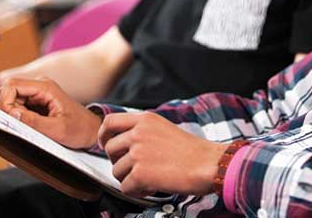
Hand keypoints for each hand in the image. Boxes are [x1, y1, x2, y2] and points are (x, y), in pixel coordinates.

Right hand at [0, 77, 101, 148]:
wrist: (92, 131)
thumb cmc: (80, 129)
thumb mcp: (58, 130)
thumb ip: (34, 122)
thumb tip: (12, 114)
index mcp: (45, 87)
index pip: (11, 85)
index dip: (5, 102)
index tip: (10, 120)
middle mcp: (39, 86)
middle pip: (9, 92)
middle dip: (8, 110)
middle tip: (20, 127)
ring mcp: (37, 94)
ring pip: (12, 101)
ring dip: (14, 115)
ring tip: (29, 129)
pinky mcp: (37, 103)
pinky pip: (18, 107)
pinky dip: (18, 118)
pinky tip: (30, 128)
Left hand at [98, 112, 227, 197]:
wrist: (208, 164)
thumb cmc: (192, 150)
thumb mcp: (164, 128)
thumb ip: (143, 130)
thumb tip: (125, 142)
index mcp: (145, 119)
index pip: (110, 121)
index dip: (103, 134)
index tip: (105, 144)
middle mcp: (138, 133)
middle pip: (109, 149)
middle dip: (117, 162)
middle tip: (132, 169)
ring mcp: (138, 153)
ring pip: (116, 170)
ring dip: (128, 179)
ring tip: (147, 180)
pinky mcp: (141, 173)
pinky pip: (125, 187)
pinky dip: (136, 191)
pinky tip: (150, 188)